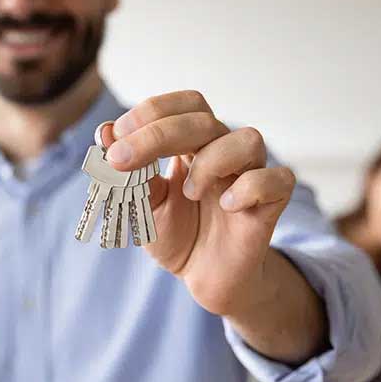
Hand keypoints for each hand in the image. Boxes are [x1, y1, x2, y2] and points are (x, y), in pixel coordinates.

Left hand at [101, 90, 296, 317]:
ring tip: (189, 192)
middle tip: (122, 159)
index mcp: (194, 143)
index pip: (185, 105)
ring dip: (212, 160)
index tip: (117, 135)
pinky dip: (250, 188)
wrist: (204, 277)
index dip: (153, 111)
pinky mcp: (271, 204)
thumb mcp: (142, 204)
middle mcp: (224, 151)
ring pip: (248, 140)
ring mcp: (250, 175)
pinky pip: (277, 179)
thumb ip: (127, 172)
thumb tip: (103, 131)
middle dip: (159, 134)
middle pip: (205, 119)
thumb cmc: (177, 234)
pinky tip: (226, 205)